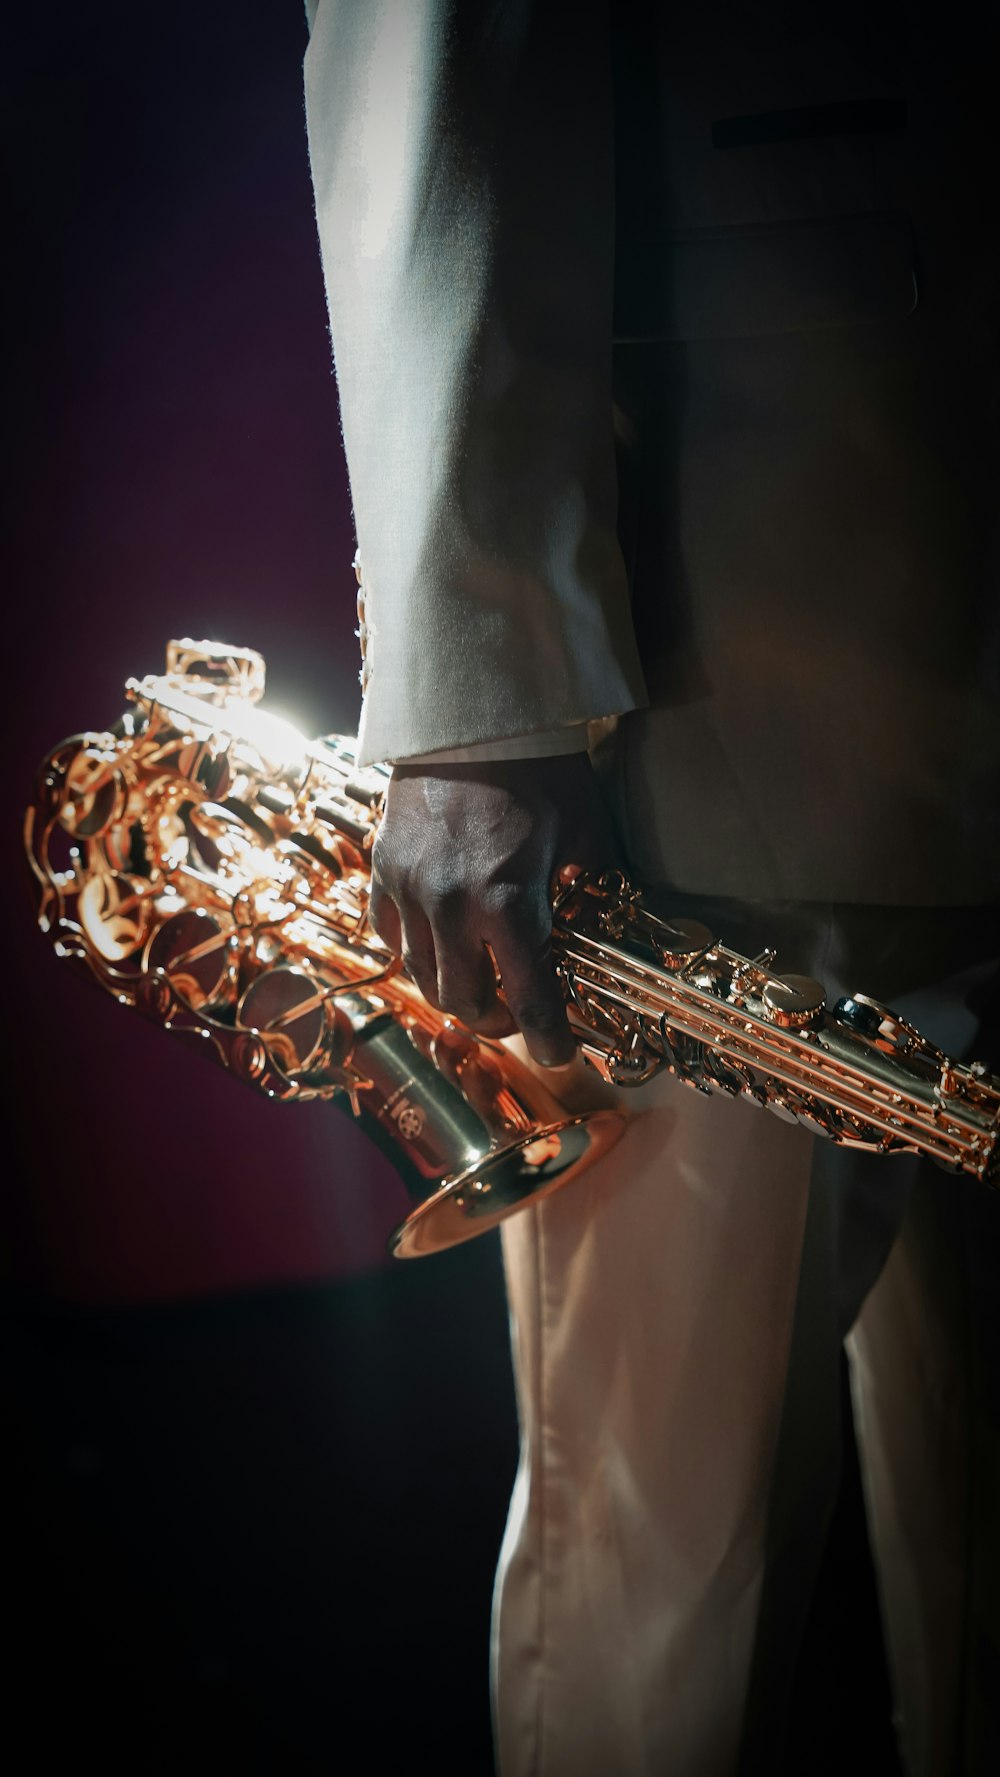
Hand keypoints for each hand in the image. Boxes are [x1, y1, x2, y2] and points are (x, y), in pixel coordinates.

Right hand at [369, 753, 621, 1066]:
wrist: (472, 716)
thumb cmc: (540, 772)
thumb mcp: (586, 834)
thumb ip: (595, 893)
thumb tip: (612, 935)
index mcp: (509, 904)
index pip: (530, 999)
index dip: (547, 1038)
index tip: (559, 1054)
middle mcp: (451, 908)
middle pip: (464, 1003)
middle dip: (496, 1022)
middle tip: (519, 1016)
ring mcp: (409, 890)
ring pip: (423, 977)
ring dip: (454, 993)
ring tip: (479, 987)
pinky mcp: (384, 870)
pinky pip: (392, 936)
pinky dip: (416, 953)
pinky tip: (440, 947)